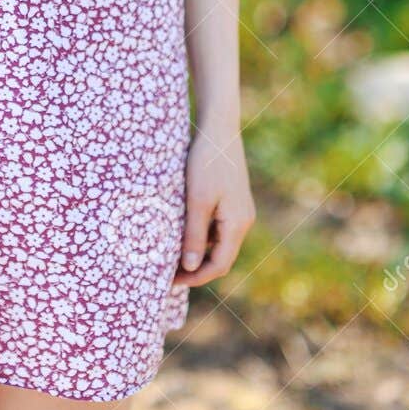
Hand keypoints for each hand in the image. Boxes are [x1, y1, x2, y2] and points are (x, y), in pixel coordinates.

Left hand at [170, 123, 255, 289]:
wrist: (218, 128)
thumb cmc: (207, 162)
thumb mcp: (197, 200)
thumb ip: (195, 234)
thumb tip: (191, 267)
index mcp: (237, 224)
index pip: (218, 266)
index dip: (195, 278)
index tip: (168, 280)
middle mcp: (243, 221)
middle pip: (220, 257)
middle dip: (194, 268)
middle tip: (165, 272)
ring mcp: (239, 211)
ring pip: (217, 243)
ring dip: (196, 251)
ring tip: (168, 253)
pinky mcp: (232, 200)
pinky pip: (216, 227)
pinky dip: (199, 235)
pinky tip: (179, 231)